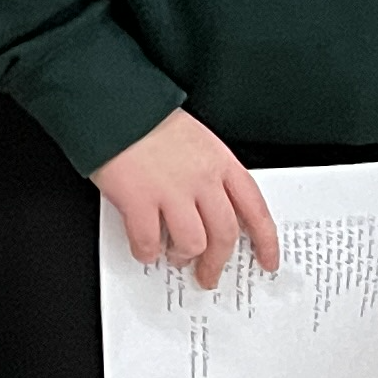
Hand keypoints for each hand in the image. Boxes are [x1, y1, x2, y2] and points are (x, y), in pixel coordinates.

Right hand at [90, 108, 279, 288]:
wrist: (111, 102)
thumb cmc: (146, 118)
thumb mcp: (194, 140)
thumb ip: (208, 174)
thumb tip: (208, 213)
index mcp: (220, 162)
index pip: (255, 209)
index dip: (265, 241)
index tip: (267, 261)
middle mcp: (201, 178)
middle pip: (224, 234)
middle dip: (217, 262)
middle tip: (208, 274)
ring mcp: (170, 190)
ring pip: (192, 243)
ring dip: (182, 256)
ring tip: (172, 256)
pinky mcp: (137, 198)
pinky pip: (148, 241)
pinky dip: (146, 252)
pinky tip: (144, 248)